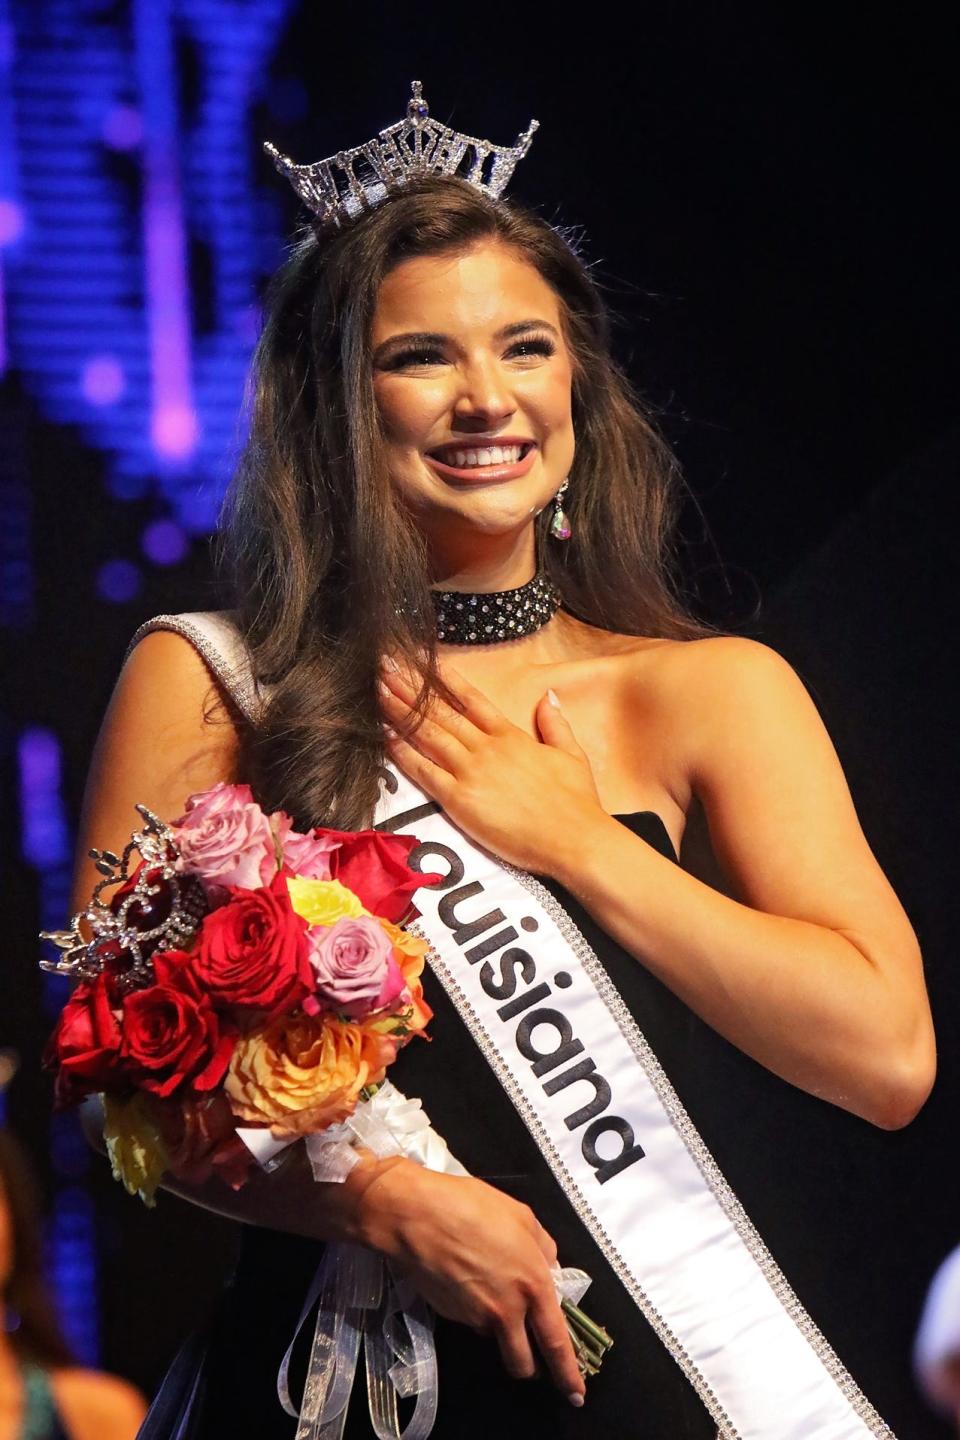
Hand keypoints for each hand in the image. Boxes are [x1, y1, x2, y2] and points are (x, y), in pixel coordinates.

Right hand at [355, 1158, 585, 1404]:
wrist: (417, 1216)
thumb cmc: (471, 1206)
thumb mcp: (522, 1216)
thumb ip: (543, 1247)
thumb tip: (548, 1265)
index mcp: (533, 1285)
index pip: (556, 1343)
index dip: (568, 1373)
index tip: (576, 1393)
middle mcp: (506, 1311)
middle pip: (523, 1363)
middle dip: (531, 1367)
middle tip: (532, 1356)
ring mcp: (475, 1318)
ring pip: (496, 1338)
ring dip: (500, 1328)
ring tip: (489, 1287)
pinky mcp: (451, 1316)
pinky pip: (472, 1320)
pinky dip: (475, 1308)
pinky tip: (466, 1277)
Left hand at [378, 661, 603, 875]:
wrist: (574, 837)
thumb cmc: (577, 801)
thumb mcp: (571, 754)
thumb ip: (555, 723)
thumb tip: (548, 696)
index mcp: (510, 734)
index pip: (470, 698)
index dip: (443, 678)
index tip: (421, 660)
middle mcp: (486, 747)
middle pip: (439, 712)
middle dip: (408, 687)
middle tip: (383, 666)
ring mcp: (470, 772)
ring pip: (427, 734)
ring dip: (398, 711)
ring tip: (375, 690)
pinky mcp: (459, 800)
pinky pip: (424, 771)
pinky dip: (402, 752)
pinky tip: (384, 736)